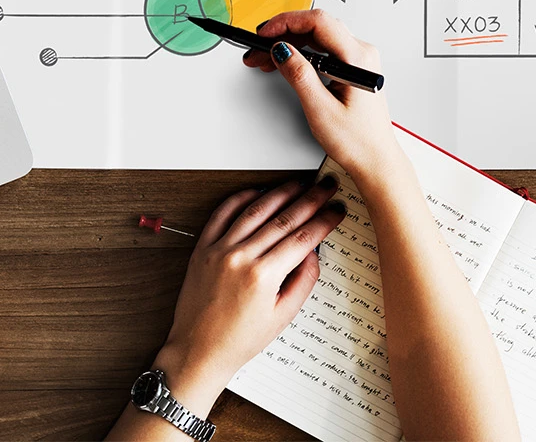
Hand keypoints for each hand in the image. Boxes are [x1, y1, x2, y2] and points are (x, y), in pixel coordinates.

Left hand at [146, 180, 346, 418]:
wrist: (198, 351)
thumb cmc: (239, 341)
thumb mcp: (282, 316)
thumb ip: (303, 281)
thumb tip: (313, 252)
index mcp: (263, 277)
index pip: (303, 238)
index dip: (324, 220)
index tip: (336, 210)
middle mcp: (240, 257)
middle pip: (284, 218)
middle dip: (310, 199)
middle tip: (326, 187)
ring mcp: (219, 249)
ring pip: (255, 210)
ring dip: (280, 192)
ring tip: (299, 184)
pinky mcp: (203, 248)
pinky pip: (223, 213)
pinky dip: (242, 198)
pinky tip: (258, 192)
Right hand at [244, 10, 400, 185]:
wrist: (375, 160)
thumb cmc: (358, 141)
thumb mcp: (320, 109)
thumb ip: (299, 75)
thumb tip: (281, 50)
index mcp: (358, 59)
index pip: (318, 22)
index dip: (286, 23)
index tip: (264, 34)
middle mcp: (362, 54)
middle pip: (317, 27)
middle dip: (283, 34)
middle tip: (258, 48)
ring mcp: (358, 61)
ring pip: (318, 38)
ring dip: (290, 44)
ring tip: (265, 59)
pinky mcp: (353, 69)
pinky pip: (324, 50)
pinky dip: (302, 54)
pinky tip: (285, 63)